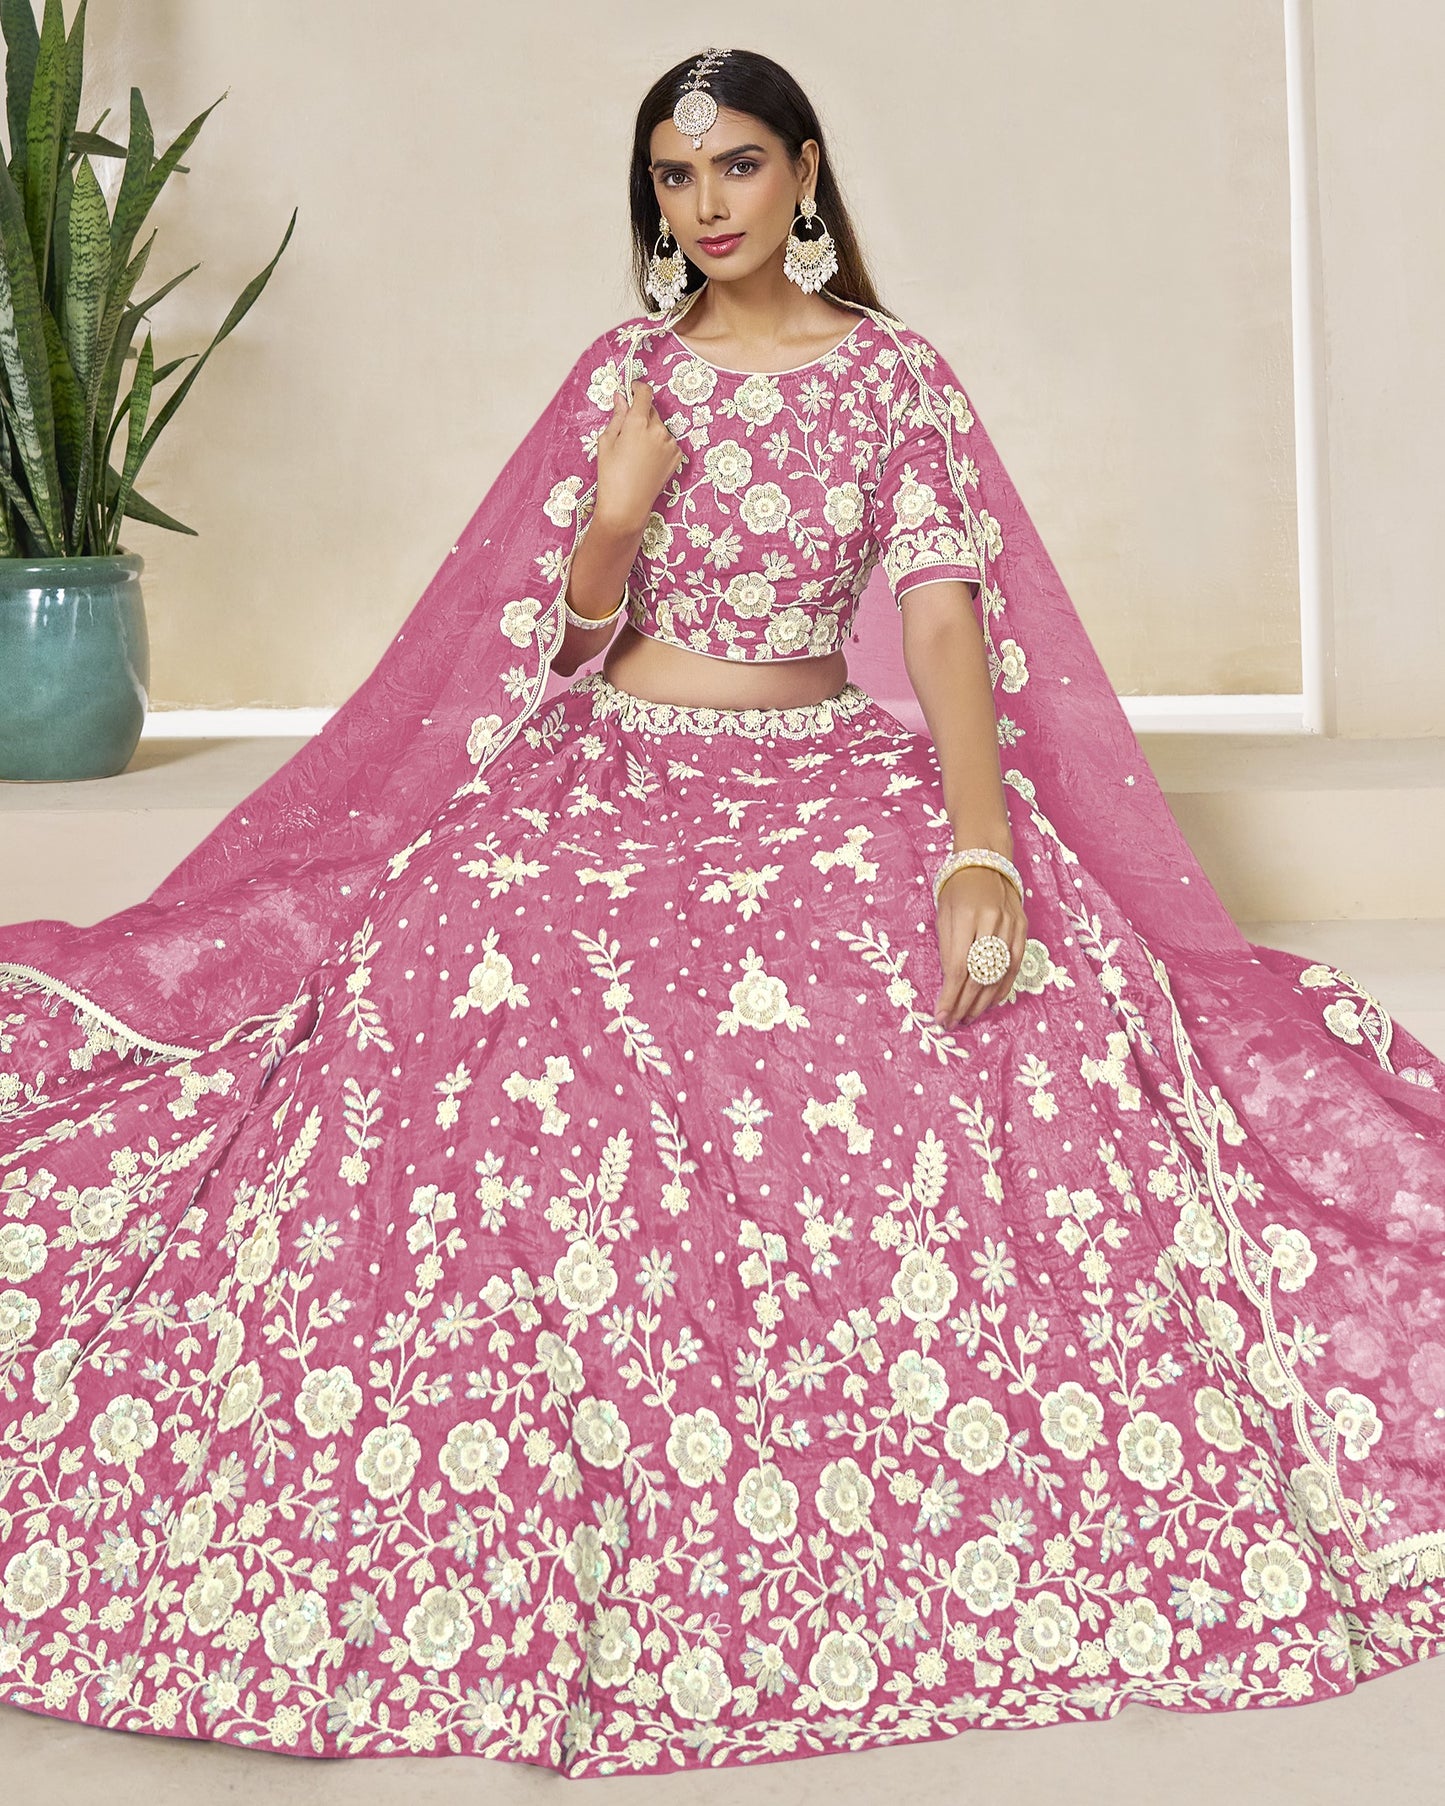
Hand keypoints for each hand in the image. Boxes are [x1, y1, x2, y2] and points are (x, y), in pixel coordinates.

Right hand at [594, 379, 686, 533]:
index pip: (645, 392)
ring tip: (636, 453)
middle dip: (641, 415)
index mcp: (638, 422)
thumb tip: (621, 398)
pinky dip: (659, 446)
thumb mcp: (607, 442)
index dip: (638, 388)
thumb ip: (617, 416)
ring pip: (660, 427)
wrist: (626, 506)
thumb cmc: (611, 475)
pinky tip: (647, 460)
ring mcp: (670, 443)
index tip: (632, 390)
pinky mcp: (676, 457)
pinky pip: (667, 442)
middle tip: (628, 433)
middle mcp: (658, 429)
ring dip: (650, 432)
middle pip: (652, 410)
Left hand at [932, 866, 1027, 1026]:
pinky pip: (1014, 966)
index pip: (959, 967)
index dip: (950, 996)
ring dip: (983, 1001)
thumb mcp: (943, 916)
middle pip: (980, 975)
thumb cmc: (957, 891)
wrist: (986, 864)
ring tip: (969, 1017)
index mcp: (967, 916)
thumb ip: (948, 950)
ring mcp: (1011, 925)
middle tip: (953, 1022)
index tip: (940, 1016)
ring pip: (999, 974)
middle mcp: (992, 921)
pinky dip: (1002, 987)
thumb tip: (950, 987)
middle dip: (965, 1004)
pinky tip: (991, 1002)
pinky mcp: (1023, 929)